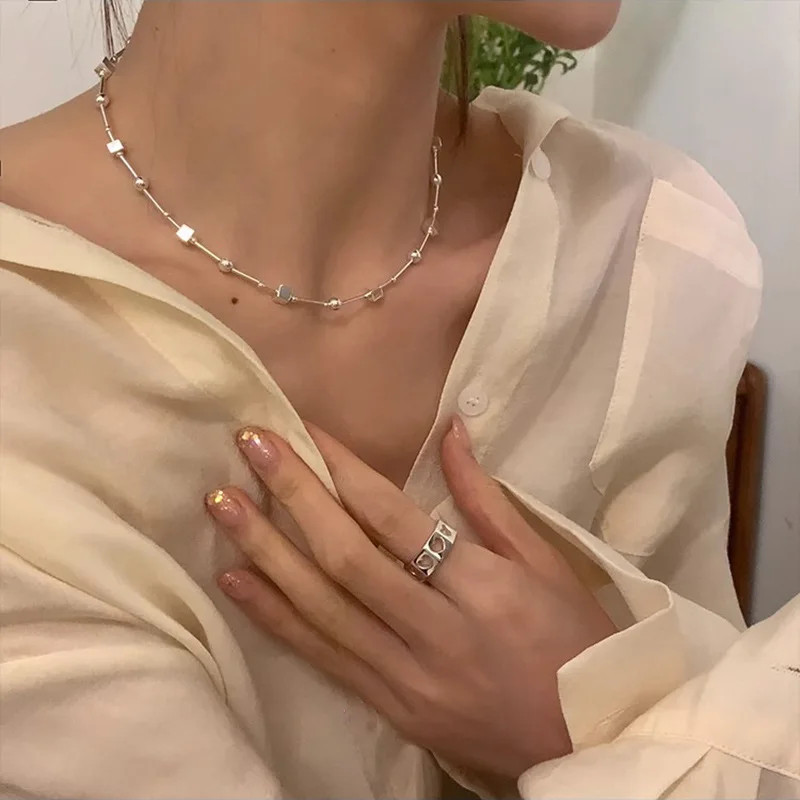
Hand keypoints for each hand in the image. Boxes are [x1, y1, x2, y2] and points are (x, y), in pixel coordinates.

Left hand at [204, 416, 616, 779]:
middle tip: (250, 444)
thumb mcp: (548, 563)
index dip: (344, 468)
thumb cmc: (578, 640)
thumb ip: (488, 498)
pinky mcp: (392, 710)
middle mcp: (439, 633)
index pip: (396, 518)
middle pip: (346, 558)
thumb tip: (451, 431)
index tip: (305, 428)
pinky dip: (275, 618)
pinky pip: (323, 659)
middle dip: (292, 494)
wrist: (591, 742)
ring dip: (266, 552)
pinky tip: (236, 582)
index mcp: (486, 588)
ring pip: (322, 609)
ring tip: (222, 505)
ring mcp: (408, 679)